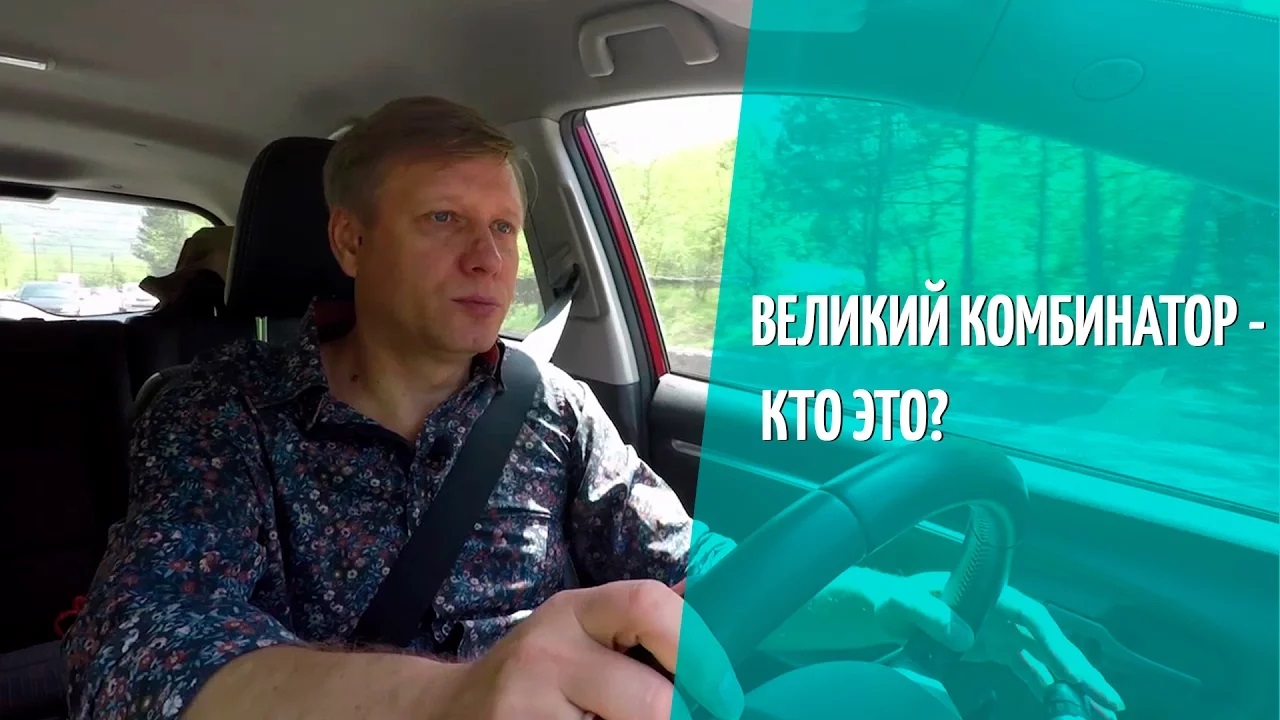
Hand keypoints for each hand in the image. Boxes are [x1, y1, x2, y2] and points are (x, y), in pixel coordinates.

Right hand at [432, 579, 742, 719]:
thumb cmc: (536, 676)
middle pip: (652, 701)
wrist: (448, 713)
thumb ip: (640, 624)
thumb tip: (717, 601)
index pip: (649, 604)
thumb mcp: (582, 633)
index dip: (699, 648)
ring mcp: (526, 706)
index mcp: (575, 612)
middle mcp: (548, 652)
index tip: (724, 692)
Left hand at [873, 572, 1124, 718]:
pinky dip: (1050, 688)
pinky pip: (1032, 670)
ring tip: (1102, 711)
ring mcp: (1005, 633)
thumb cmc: (897, 601)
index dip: (1055, 643)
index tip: (1072, 672)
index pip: (1034, 617)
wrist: (889, 611)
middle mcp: (1005, 614)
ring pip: (1048, 659)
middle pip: (1051, 641)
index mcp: (991, 597)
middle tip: (1111, 701)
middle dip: (1083, 671)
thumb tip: (966, 636)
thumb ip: (931, 614)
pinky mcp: (998, 650)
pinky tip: (1068, 706)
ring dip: (1075, 684)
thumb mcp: (905, 602)